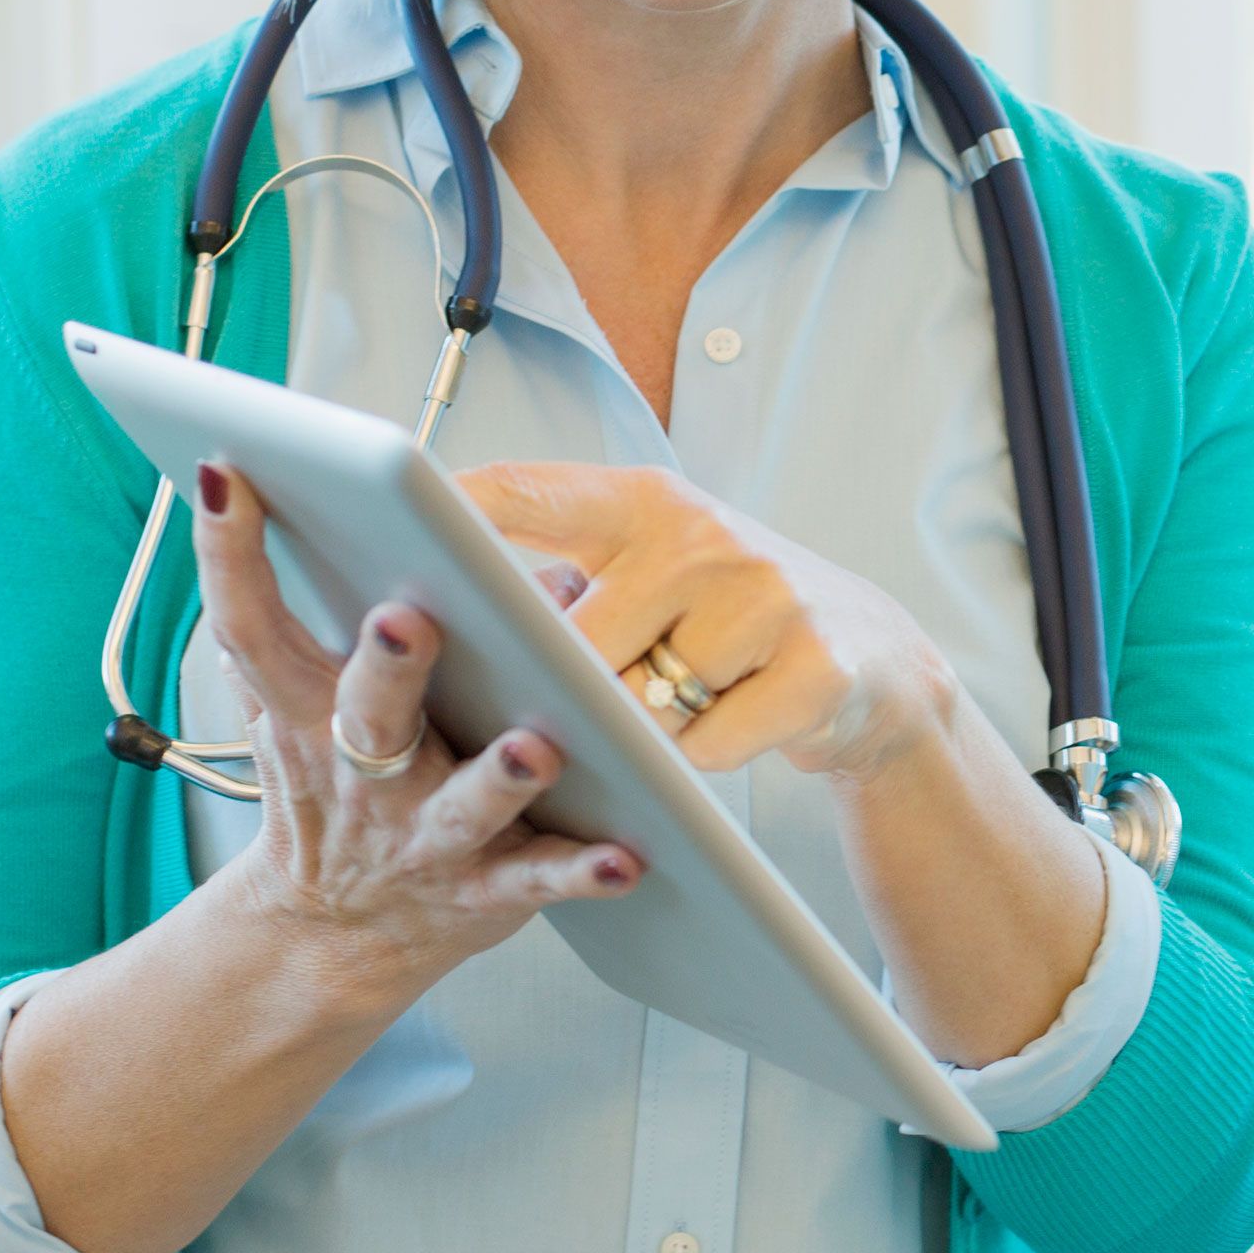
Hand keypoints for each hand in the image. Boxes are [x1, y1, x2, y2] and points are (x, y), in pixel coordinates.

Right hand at [190, 463, 640, 1002]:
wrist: (327, 932)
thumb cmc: (323, 785)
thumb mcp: (285, 697)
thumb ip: (297, 601)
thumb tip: (352, 495)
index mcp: (304, 709)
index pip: (249, 622)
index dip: (229, 552)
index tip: (231, 475)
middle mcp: (360, 773)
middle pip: (369, 714)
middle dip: (386, 666)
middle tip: (404, 617)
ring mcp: (421, 836)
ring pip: (463, 806)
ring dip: (499, 777)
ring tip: (537, 745)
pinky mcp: (482, 890)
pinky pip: (537, 878)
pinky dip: (581, 870)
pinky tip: (628, 856)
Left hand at [457, 462, 957, 783]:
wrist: (874, 660)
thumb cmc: (728, 617)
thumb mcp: (650, 572)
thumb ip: (563, 576)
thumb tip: (432, 613)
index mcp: (645, 501)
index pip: (525, 492)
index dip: (448, 513)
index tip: (379, 529)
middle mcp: (705, 535)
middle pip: (575, 637)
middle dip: (562, 687)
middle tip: (562, 708)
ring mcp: (767, 598)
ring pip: (642, 702)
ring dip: (637, 731)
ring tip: (670, 710)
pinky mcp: (815, 671)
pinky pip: (707, 747)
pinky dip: (698, 760)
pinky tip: (722, 733)